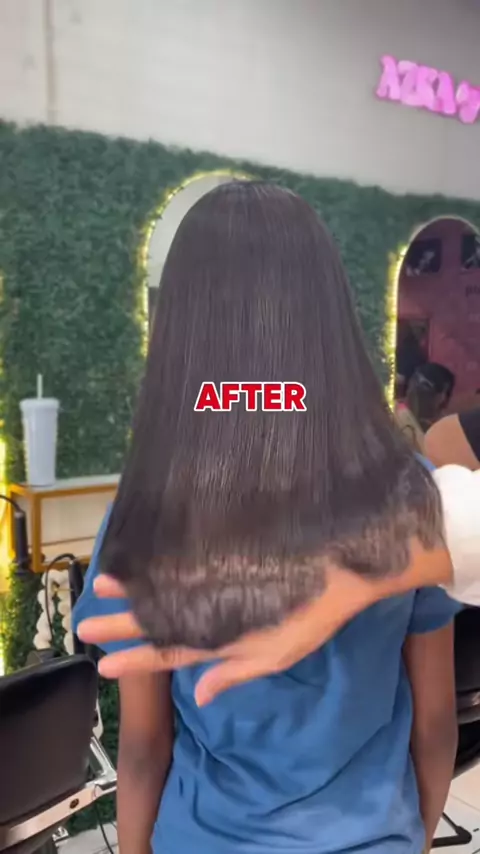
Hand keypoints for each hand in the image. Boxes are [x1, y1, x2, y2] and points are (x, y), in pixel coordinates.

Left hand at [78, 545, 450, 705]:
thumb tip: (201, 698)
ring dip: (134, 594)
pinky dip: (160, 571)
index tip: (101, 664)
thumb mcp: (281, 652)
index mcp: (226, 640)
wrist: (342, 563)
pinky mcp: (225, 561)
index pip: (172, 653)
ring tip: (103, 585)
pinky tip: (141, 561)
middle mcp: (215, 613)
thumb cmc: (314, 611)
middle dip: (124, 624)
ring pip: (166, 596)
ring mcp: (217, 586)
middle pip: (161, 623)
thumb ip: (238, 671)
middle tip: (86, 623)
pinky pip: (185, 572)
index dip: (137, 660)